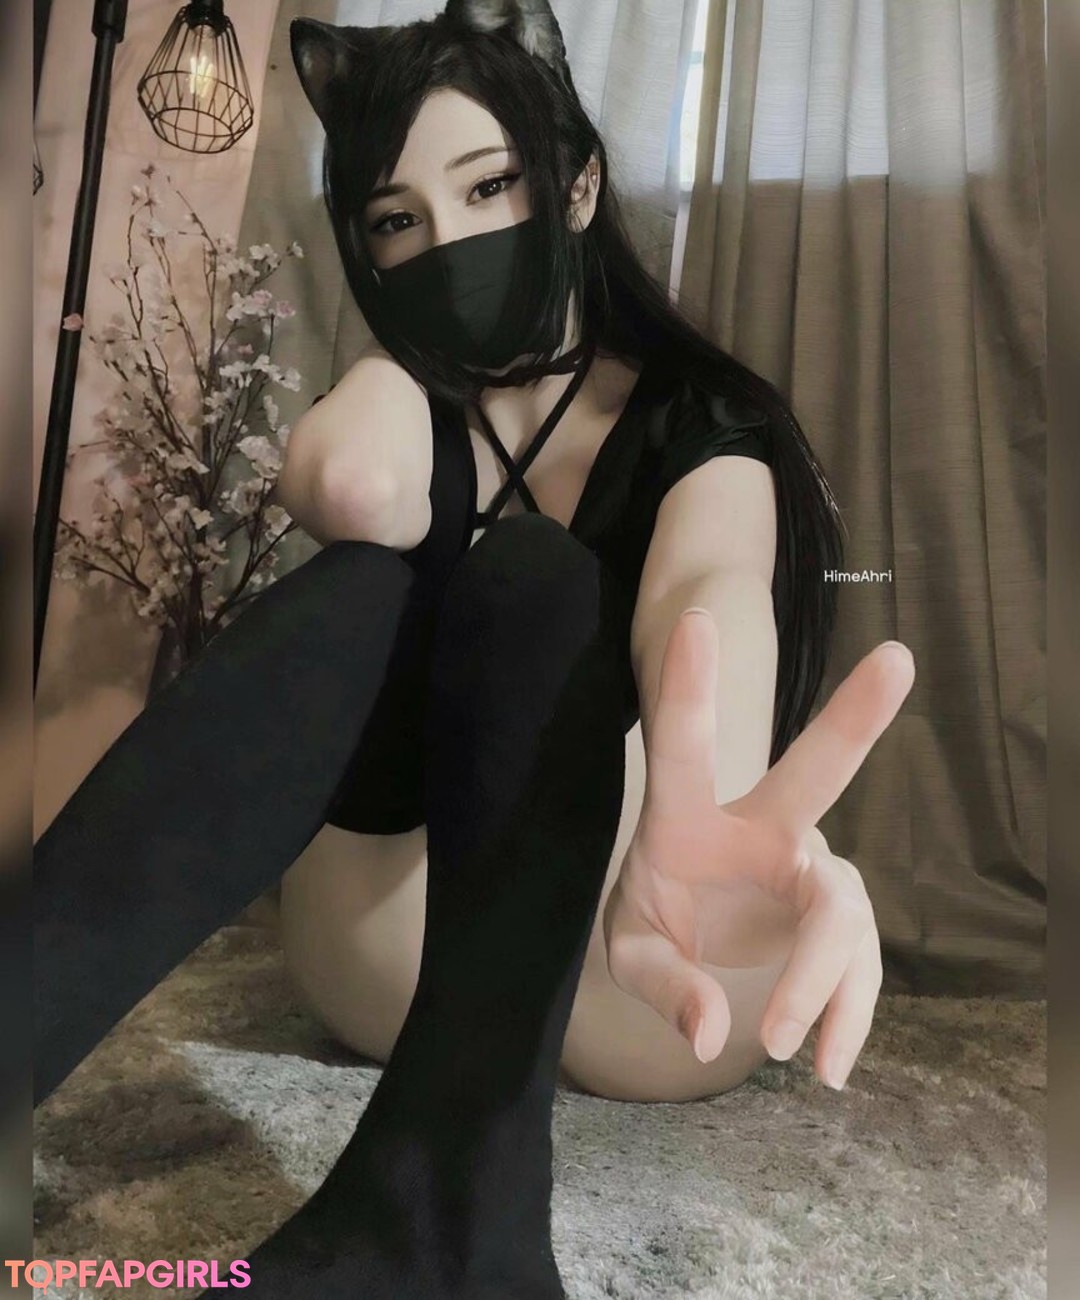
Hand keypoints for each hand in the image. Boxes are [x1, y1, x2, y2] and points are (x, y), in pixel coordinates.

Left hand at [603, 609, 914, 1089]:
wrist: (689, 941)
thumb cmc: (654, 924)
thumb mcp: (628, 954)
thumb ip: (661, 985)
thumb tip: (713, 1029)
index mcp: (685, 818)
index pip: (684, 746)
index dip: (689, 688)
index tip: (693, 620)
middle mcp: (759, 827)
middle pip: (814, 773)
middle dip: (853, 718)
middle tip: (900, 659)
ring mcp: (806, 868)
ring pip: (841, 912)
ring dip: (819, 980)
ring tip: (788, 1048)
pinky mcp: (835, 913)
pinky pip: (856, 963)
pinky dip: (844, 1014)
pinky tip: (825, 1064)